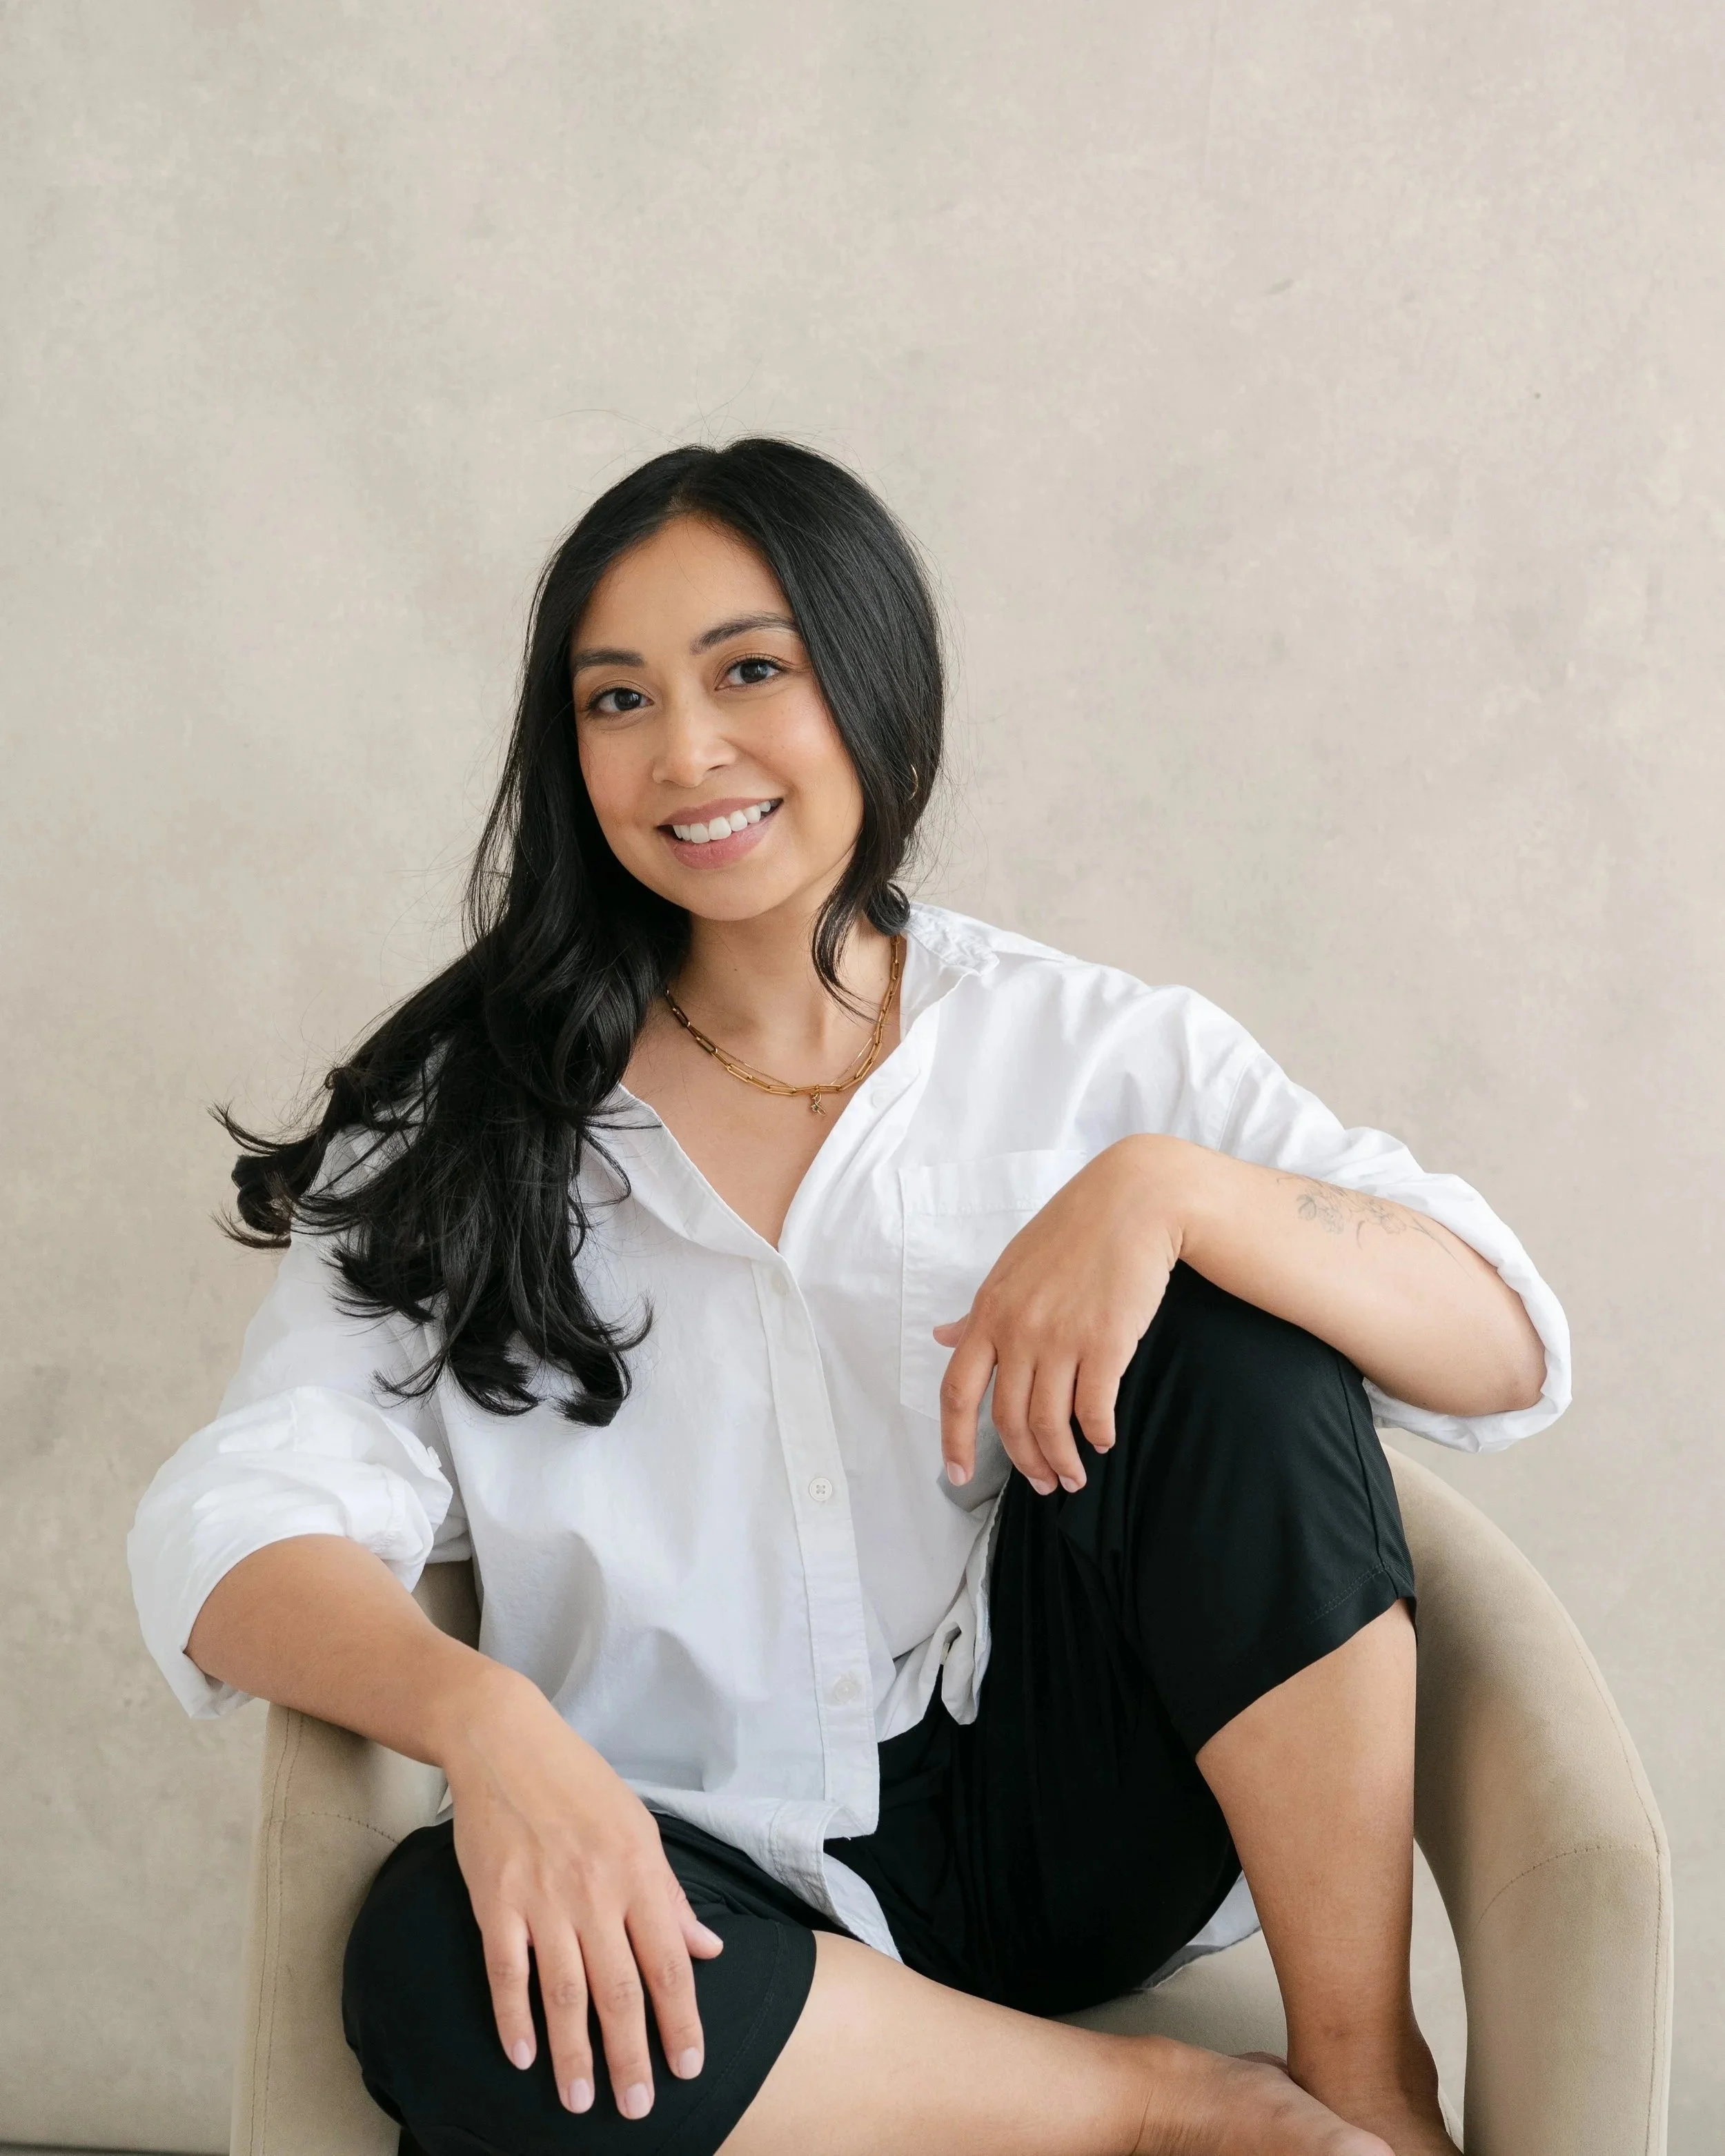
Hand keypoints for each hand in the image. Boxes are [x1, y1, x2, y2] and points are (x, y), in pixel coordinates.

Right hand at [437, 1666, 723, 2120]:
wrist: (505, 1740)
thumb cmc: (579, 1783)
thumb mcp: (639, 1827)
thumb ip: (670, 1895)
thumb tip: (708, 1948)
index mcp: (638, 1871)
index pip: (668, 1962)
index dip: (682, 2020)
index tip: (690, 2067)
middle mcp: (594, 1890)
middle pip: (619, 1991)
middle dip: (631, 2057)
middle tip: (637, 2108)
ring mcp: (541, 1898)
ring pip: (563, 1994)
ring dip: (573, 2054)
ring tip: (580, 2101)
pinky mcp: (495, 1900)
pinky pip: (507, 1972)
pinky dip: (513, 2019)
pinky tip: (521, 2057)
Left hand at [934, 1136, 1186, 1494]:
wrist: (1134, 1200)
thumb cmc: (1074, 1230)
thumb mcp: (1012, 1267)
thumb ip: (980, 1312)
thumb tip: (944, 1336)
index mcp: (989, 1312)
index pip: (958, 1391)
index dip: (954, 1440)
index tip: (957, 1475)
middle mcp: (1018, 1330)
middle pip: (1007, 1419)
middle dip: (1025, 1462)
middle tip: (1044, 1483)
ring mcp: (1060, 1338)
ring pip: (1049, 1424)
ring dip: (1062, 1461)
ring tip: (1075, 1477)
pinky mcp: (1106, 1343)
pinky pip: (1094, 1410)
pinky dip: (1098, 1435)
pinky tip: (1105, 1441)